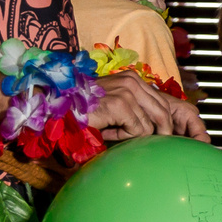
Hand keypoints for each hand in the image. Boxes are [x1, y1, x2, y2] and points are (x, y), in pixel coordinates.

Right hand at [90, 72, 208, 142]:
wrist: (57, 109)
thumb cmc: (84, 109)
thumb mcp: (114, 103)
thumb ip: (135, 108)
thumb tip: (161, 126)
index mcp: (133, 78)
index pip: (162, 102)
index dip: (163, 122)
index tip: (157, 136)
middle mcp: (132, 81)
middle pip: (163, 112)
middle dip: (159, 132)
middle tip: (144, 143)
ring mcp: (126, 91)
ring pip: (149, 125)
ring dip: (130, 135)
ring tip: (110, 131)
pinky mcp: (120, 105)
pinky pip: (137, 130)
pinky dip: (122, 137)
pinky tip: (106, 131)